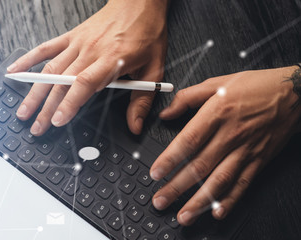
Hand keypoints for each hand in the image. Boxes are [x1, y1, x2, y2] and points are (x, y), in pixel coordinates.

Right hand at [7, 0, 168, 135]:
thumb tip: (135, 125)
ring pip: (50, 69)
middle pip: (62, 82)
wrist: (139, 3)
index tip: (57, 120)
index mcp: (111, 60)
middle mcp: (90, 51)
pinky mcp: (70, 36)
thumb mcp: (154, 68)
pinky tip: (15, 71)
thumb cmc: (146, 33)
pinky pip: (45, 48)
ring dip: (34, 91)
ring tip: (24, 110)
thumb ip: (142, 100)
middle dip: (46, 107)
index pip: (84, 84)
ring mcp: (77, 43)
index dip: (68, 103)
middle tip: (36, 127)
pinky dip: (28, 59)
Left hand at [150, 66, 300, 224]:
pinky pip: (243, 184)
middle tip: (160, 200)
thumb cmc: (257, 87)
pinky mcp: (258, 161)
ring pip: (219, 180)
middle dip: (177, 187)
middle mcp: (231, 135)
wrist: (296, 94)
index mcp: (217, 114)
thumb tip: (165, 113)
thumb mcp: (218, 83)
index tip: (156, 173)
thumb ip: (187, 97)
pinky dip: (230, 200)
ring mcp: (246, 150)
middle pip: (199, 166)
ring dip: (200, 201)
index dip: (170, 159)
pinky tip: (217, 212)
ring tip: (184, 215)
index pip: (189, 141)